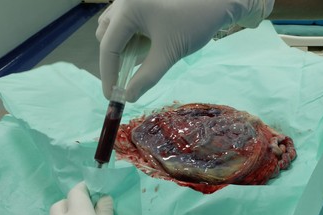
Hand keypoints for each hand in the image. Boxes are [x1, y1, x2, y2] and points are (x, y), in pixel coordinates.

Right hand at [96, 0, 273, 101]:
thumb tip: (129, 97)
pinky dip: (130, 40)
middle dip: (115, 60)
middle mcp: (124, 2)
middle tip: (126, 82)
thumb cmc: (194, 24)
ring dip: (122, 50)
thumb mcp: (168, 54)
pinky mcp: (139, 4)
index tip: (112, 96)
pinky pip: (124, 25)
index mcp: (128, 9)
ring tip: (141, 62)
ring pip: (113, 31)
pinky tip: (147, 48)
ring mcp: (131, 2)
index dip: (108, 74)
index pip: (108, 46)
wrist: (216, 3)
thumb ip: (147, 77)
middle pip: (106, 37)